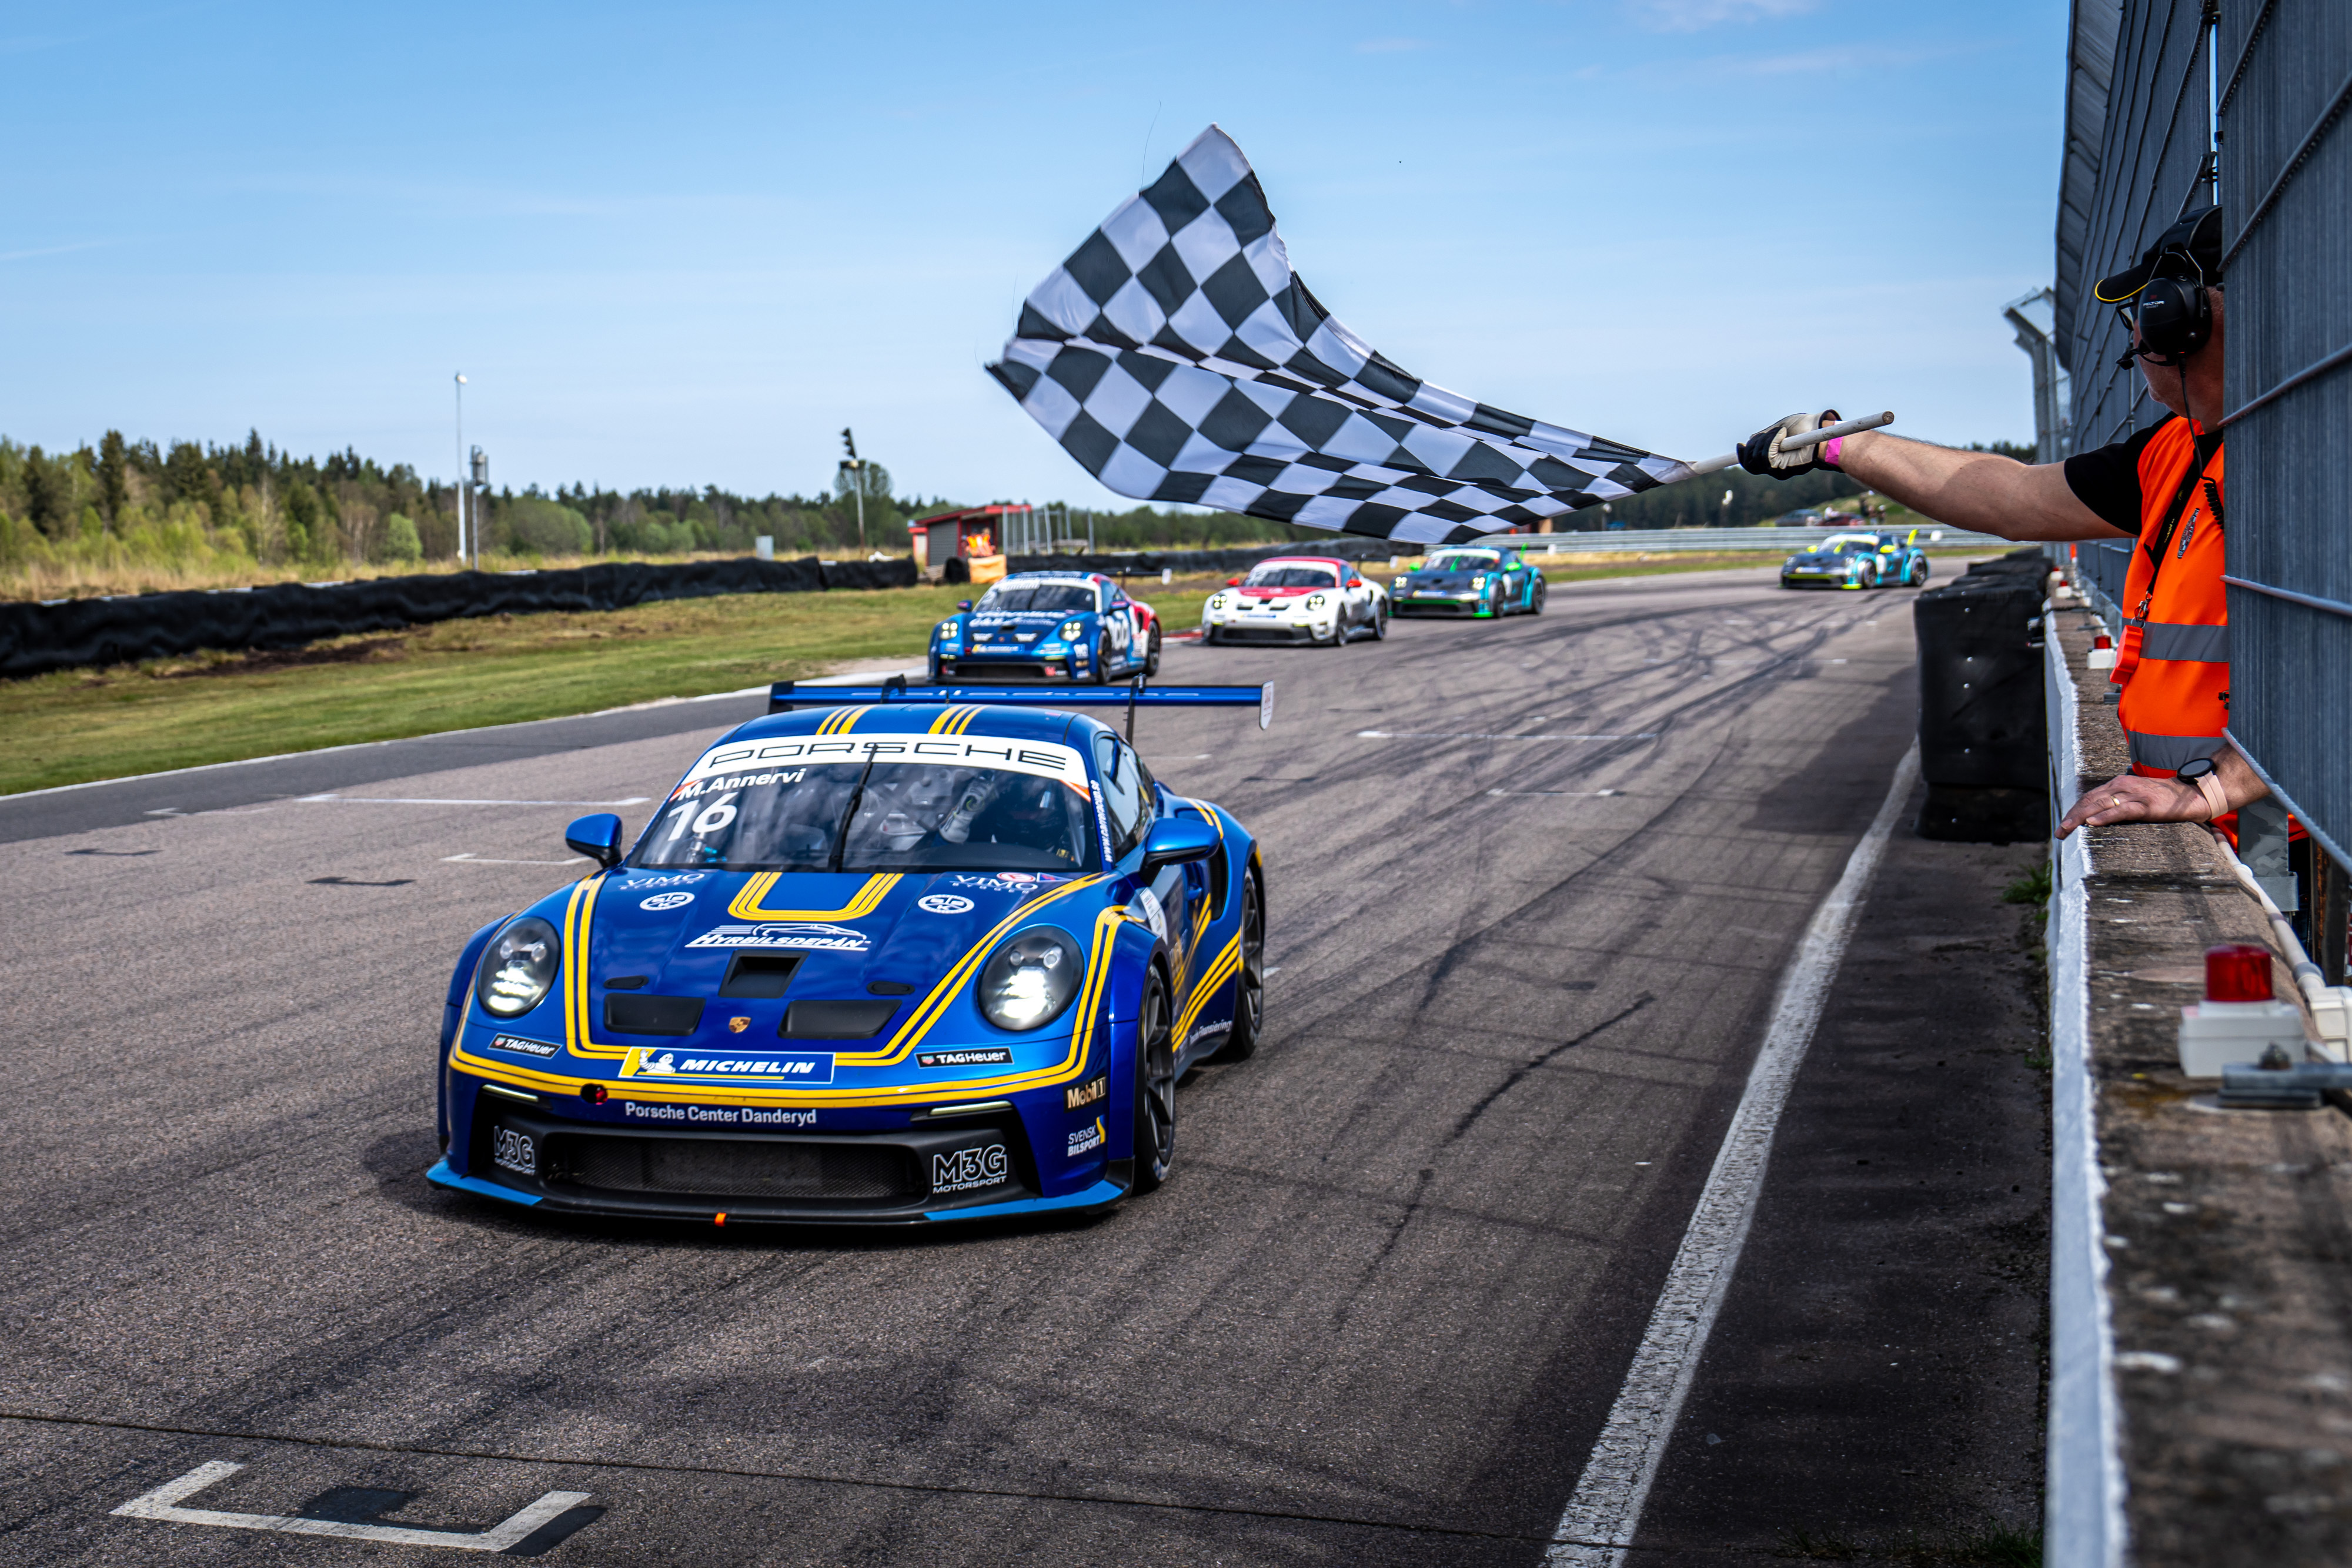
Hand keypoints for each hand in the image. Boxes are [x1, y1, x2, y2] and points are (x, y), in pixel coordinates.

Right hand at [1737, 409, 1841, 478]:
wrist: (1820, 431)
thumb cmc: (1804, 429)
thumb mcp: (1779, 429)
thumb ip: (1765, 436)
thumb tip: (1750, 441)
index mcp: (1772, 459)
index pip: (1750, 463)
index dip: (1742, 456)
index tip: (1739, 445)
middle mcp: (1773, 468)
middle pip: (1749, 462)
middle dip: (1754, 444)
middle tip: (1770, 432)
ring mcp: (1778, 470)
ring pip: (1757, 458)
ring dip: (1765, 440)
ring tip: (1781, 432)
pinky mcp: (1784, 469)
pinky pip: (1767, 456)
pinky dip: (1772, 441)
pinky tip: (1783, 434)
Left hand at [2055, 771, 2209, 838]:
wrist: (2191, 794)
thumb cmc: (2162, 798)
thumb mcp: (2135, 798)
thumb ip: (2118, 804)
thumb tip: (2098, 818)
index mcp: (2117, 784)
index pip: (2089, 797)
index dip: (2074, 811)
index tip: (2063, 824)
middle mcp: (2122, 786)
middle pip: (2090, 800)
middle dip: (2072, 816)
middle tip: (2060, 832)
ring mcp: (2133, 794)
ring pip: (2100, 804)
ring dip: (2080, 817)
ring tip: (2067, 829)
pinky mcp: (2146, 805)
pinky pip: (2121, 810)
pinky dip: (2105, 816)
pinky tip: (2092, 823)